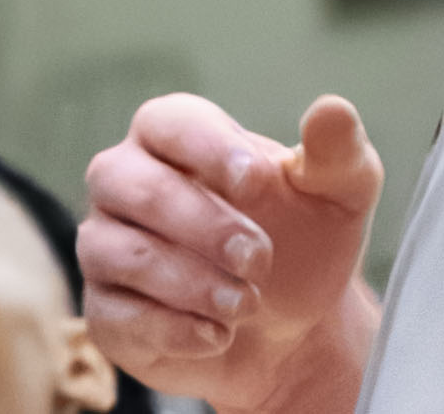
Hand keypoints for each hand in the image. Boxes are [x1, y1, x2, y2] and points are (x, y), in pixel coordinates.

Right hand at [81, 92, 379, 413]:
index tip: (256, 180)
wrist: (291, 333)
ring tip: (246, 302)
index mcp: (172, 138)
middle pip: (133, 185)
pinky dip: (173, 328)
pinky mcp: (108, 313)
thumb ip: (336, 154)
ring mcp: (107, 246)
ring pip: (116, 251)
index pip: (166, 123)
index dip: (207, 149)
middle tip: (258, 256)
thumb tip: (332, 110)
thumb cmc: (302, 245)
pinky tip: (219, 333)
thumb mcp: (335, 198)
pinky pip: (117, 315)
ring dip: (189, 281)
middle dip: (201, 223)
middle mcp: (125, 183)